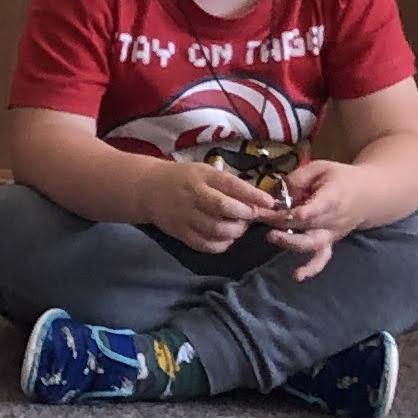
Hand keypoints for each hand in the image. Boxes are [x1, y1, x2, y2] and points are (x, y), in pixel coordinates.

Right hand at [140, 156, 277, 259]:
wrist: (149, 189)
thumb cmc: (184, 178)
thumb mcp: (205, 172)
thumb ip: (229, 185)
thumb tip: (259, 201)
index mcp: (201, 176)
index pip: (230, 185)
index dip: (252, 195)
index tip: (269, 203)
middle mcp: (193, 195)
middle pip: (224, 208)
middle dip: (245, 214)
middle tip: (251, 215)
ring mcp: (185, 216)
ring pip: (216, 229)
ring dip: (235, 231)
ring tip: (239, 227)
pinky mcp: (180, 233)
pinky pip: (204, 244)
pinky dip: (221, 245)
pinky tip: (226, 238)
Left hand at [263, 158, 374, 282]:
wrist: (367, 195)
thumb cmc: (339, 178)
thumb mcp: (319, 168)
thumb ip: (298, 179)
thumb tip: (278, 194)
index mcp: (334, 196)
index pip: (320, 206)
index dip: (305, 210)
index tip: (290, 212)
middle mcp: (333, 219)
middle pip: (306, 224)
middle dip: (280, 221)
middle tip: (259, 216)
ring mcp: (331, 233)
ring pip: (312, 243)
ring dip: (290, 242)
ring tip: (272, 237)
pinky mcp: (329, 242)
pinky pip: (322, 258)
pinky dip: (311, 268)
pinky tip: (297, 276)